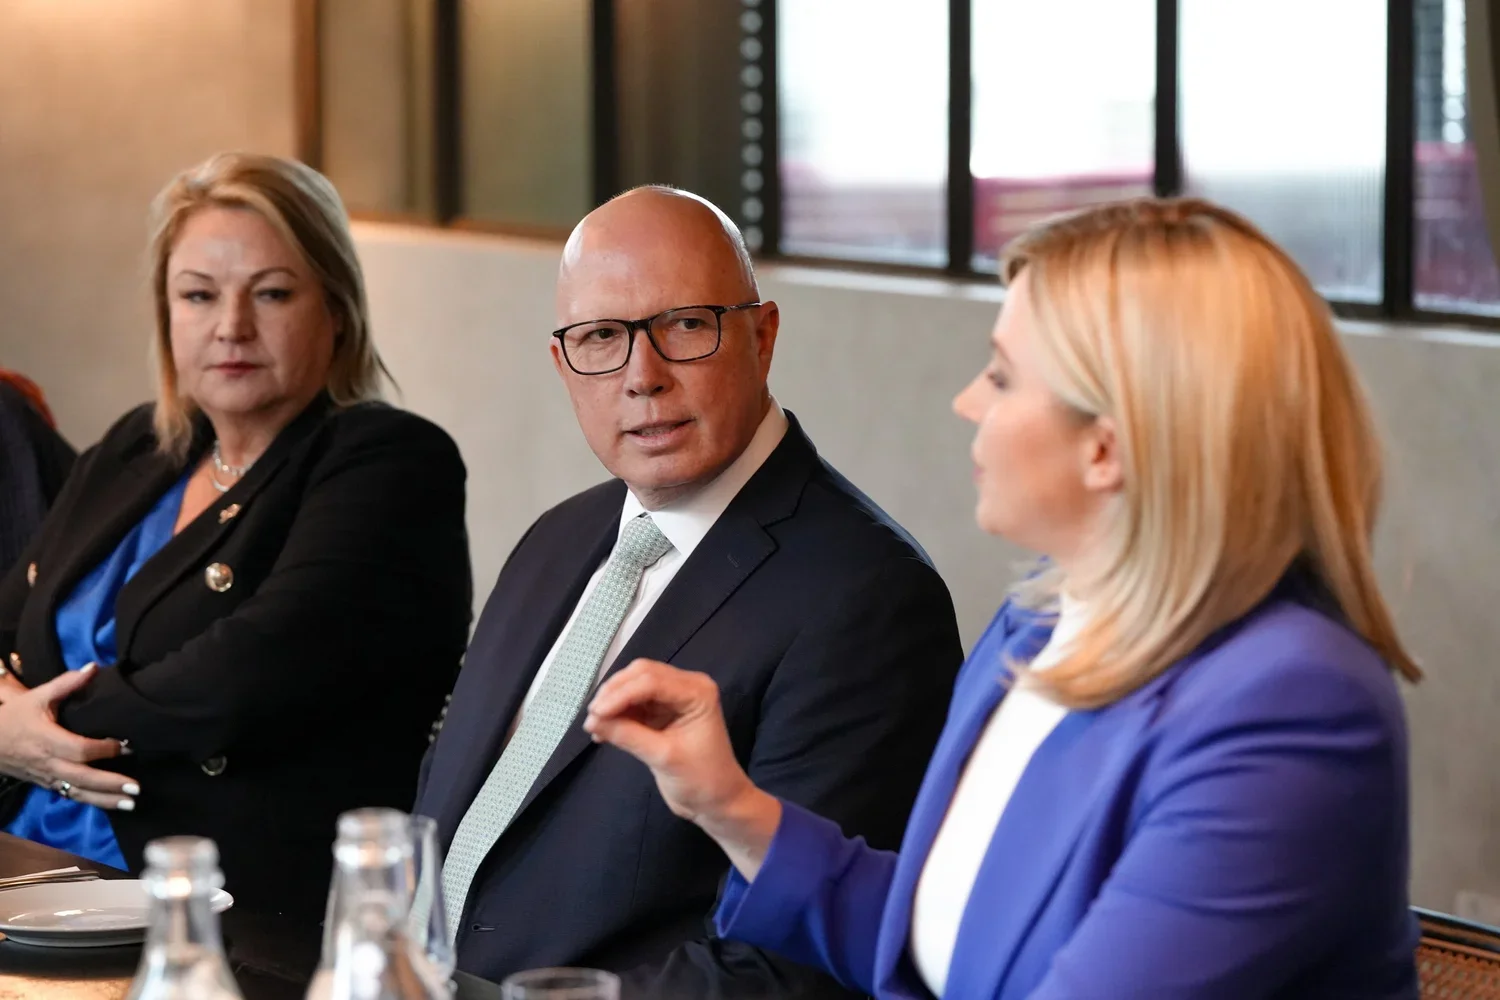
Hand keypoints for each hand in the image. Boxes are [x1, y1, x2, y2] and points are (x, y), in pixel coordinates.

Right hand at [0, 665, 137, 809]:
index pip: (79, 749)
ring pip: (78, 792)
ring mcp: (47, 777)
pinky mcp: (47, 785)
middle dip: (110, 784)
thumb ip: (67, 683)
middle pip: (82, 777)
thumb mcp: (37, 697)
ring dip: (105, 800)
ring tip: (131, 805)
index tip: (128, 746)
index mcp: (47, 740)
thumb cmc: (14, 717)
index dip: (104, 749)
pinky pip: (71, 796)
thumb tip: (94, 667)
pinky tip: (112, 805)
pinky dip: (91, 802)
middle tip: (137, 789)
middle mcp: (48, 763)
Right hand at [586, 659, 780, 878]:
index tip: (596, 714)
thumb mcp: (664, 757)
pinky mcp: (661, 713)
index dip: (620, 694)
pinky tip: (602, 732)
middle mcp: (686, 687)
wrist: (716, 802)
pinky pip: (633, 704)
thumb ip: (628, 735)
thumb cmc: (702, 780)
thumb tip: (593, 721)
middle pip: (641, 675)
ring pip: (634, 687)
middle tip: (592, 718)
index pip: (651, 680)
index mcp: (697, 691)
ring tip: (594, 727)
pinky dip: (616, 714)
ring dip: (612, 703)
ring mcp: (673, 699)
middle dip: (614, 693)